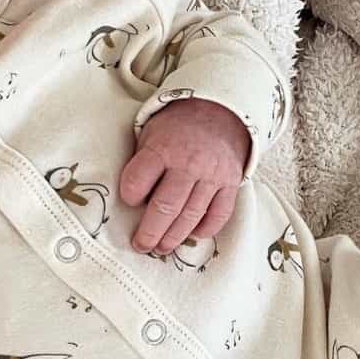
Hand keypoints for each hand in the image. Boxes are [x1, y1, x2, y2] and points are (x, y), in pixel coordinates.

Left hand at [119, 97, 250, 254]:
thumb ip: (142, 163)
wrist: (220, 111)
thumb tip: (134, 202)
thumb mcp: (151, 133)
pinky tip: (193, 234)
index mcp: (163, 148)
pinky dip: (206, 229)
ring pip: (191, 216)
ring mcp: (213, 175)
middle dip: (150, 232)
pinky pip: (220, 214)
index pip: (138, 181)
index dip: (129, 196)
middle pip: (165, 208)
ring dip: (174, 237)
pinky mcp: (231, 183)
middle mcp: (189, 163)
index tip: (129, 202)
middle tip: (142, 245)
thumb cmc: (177, 128)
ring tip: (162, 247)